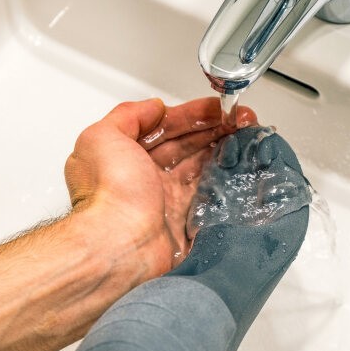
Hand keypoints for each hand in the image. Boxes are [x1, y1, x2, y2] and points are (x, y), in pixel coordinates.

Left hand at [65, 97, 257, 277]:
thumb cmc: (110, 192)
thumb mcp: (102, 137)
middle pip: (188, 146)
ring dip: (224, 150)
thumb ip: (127, 115)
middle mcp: (148, 179)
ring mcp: (168, 201)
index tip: (217, 107)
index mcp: (128, 157)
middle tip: (240, 119)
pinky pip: (211, 197)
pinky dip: (226, 180)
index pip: (165, 128)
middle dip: (214, 129)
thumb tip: (153, 107)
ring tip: (247, 136)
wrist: (122, 244)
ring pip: (202, 168)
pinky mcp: (187, 224)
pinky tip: (242, 166)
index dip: (192, 115)